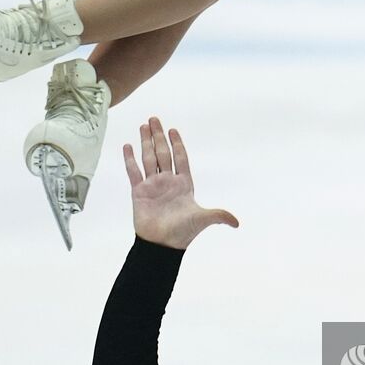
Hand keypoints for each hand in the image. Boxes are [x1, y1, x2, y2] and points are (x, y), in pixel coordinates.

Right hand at [123, 117, 238, 249]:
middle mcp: (167, 181)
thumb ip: (219, 215)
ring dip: (145, 142)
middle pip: (163, 153)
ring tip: (143, 126)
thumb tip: (236, 222)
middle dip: (159, 136)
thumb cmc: (182, 232)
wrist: (162, 245)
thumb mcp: (203, 219)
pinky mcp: (138, 192)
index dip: (177, 144)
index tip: (173, 130)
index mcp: (183, 184)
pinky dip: (130, 159)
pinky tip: (127, 146)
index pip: (180, 158)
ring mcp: (152, 185)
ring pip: (148, 158)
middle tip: (154, 119)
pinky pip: (134, 171)